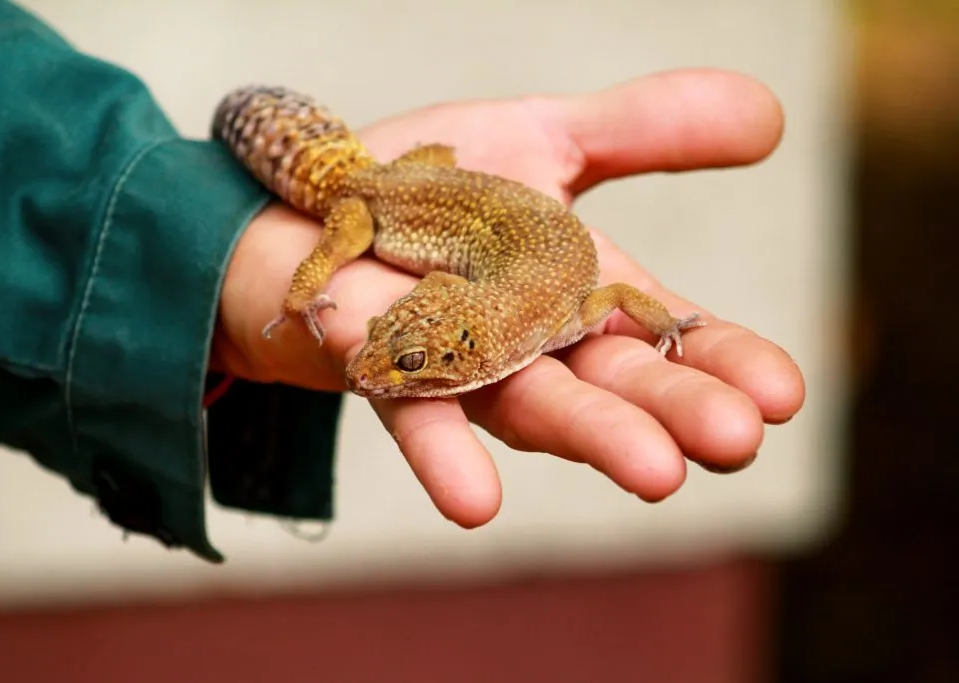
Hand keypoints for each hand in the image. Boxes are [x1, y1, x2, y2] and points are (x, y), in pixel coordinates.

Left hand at [211, 68, 803, 526]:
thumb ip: (644, 129)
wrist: (318, 197)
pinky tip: (477, 502)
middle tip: (736, 440)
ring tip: (657, 474)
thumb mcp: (547, 136)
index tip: (786, 394)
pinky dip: (445, 451)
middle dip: (674, 410)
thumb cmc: (438, 181)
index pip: (670, 335)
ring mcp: (462, 364)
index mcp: (583, 293)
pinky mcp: (386, 367)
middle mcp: (534, 343)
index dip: (725, 361)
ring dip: (591, 438)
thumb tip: (771, 116)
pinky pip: (417, 411)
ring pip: (534, 406)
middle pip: (614, 382)